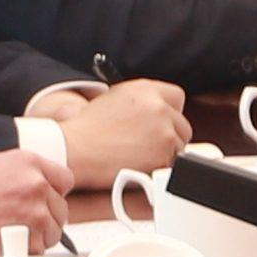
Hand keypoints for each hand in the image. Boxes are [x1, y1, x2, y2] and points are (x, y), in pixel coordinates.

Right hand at [0, 146, 68, 252]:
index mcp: (28, 163)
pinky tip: (10, 243)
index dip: (56, 192)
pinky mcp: (32, 236)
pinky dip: (28, 250)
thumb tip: (40, 183)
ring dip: (38, 235)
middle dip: (46, 216)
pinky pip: (42, 247)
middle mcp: (36, 184)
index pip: (65, 178)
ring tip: (14, 233)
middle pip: (60, 207)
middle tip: (26, 222)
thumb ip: (21, 173)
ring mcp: (36, 211)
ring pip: (54, 230)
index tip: (50, 199)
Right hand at [34, 78, 192, 182]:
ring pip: (179, 145)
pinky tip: (140, 166)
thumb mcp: (114, 100)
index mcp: (145, 89)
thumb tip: (162, 109)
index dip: (171, 112)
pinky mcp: (163, 153)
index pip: (176, 97)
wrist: (74, 150)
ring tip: (139, 157)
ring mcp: (163, 129)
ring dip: (166, 153)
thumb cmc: (87, 130)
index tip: (164, 123)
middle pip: (182, 124)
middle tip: (149, 146)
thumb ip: (141, 101)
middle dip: (170, 136)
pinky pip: (172, 163)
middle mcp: (157, 105)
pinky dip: (160, 168)